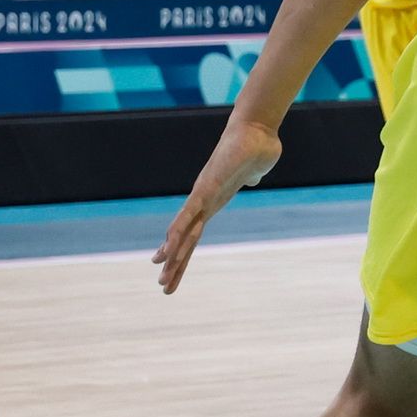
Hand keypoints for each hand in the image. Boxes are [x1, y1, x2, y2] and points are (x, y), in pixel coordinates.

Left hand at [153, 118, 281, 293]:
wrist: (256, 130)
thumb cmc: (255, 149)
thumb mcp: (252, 173)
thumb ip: (248, 178)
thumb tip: (251, 179)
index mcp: (213, 203)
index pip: (194, 233)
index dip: (182, 251)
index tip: (168, 266)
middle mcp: (204, 202)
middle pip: (185, 239)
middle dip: (174, 264)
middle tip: (162, 286)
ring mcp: (203, 195)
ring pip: (183, 230)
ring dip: (172, 253)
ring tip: (160, 271)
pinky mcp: (207, 187)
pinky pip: (190, 214)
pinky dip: (179, 231)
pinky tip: (168, 245)